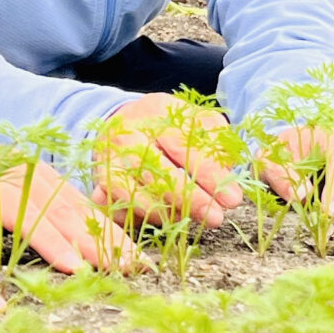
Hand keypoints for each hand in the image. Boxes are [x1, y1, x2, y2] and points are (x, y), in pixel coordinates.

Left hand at [0, 150, 137, 276]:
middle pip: (61, 206)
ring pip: (75, 202)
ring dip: (107, 231)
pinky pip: (74, 196)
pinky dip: (100, 218)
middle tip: (128, 270)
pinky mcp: (40, 174)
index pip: (21, 211)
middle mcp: (15, 170)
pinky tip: (121, 239)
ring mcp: (32, 169)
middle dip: (96, 240)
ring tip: (136, 262)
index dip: (49, 239)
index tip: (75, 266)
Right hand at [92, 94, 246, 228]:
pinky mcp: (101, 180)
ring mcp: (110, 158)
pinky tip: (169, 220)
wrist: (124, 123)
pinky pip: (120, 205)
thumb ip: (216, 140)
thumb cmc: (171, 126)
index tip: (232, 198)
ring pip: (137, 192)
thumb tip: (228, 172)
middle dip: (190, 199)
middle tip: (216, 218)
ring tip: (193, 221)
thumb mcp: (196, 120)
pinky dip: (144, 216)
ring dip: (168, 212)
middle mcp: (128, 133)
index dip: (210, 174)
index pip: (184, 146)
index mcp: (156, 112)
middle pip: (157, 171)